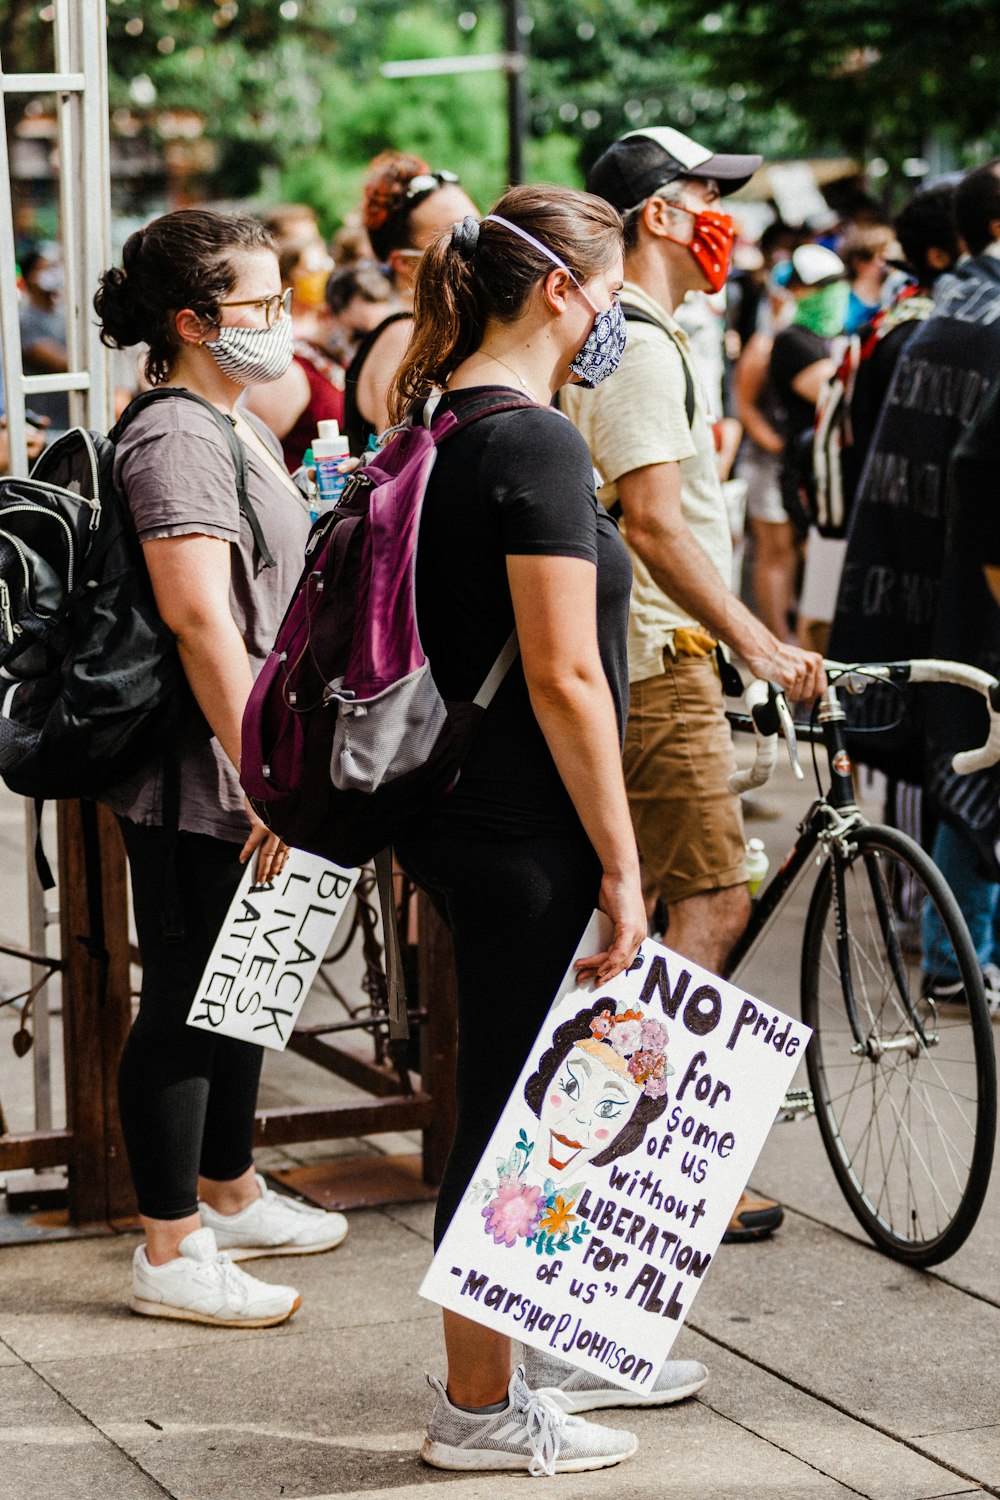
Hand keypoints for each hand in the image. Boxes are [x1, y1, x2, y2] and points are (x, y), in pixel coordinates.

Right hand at [240, 797, 288, 886]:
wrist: (265, 781)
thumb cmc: (272, 795)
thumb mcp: (279, 814)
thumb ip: (278, 828)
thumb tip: (274, 842)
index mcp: (289, 828)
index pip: (286, 851)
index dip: (281, 864)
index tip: (278, 873)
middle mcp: (283, 830)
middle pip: (277, 856)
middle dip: (271, 871)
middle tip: (266, 881)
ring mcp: (273, 829)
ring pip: (266, 854)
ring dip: (261, 868)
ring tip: (257, 877)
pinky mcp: (261, 825)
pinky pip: (252, 844)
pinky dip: (246, 852)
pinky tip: (242, 860)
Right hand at [574, 869, 646, 986]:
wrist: (620, 874)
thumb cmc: (614, 891)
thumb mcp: (610, 915)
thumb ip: (608, 930)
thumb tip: (594, 942)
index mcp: (635, 934)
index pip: (623, 960)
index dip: (609, 972)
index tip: (595, 978)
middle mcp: (638, 936)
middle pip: (621, 964)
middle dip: (601, 975)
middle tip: (584, 980)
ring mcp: (635, 932)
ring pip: (617, 960)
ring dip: (598, 967)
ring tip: (581, 970)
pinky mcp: (629, 927)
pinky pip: (619, 951)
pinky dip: (608, 961)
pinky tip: (598, 967)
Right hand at [744, 639, 825, 701]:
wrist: (762, 649)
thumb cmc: (778, 656)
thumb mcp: (800, 660)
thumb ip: (810, 676)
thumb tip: (813, 697)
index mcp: (816, 660)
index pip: (821, 688)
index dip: (813, 697)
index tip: (807, 700)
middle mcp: (809, 665)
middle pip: (809, 694)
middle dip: (798, 696)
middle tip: (789, 688)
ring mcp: (799, 672)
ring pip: (798, 696)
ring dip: (789, 695)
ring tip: (782, 684)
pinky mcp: (788, 678)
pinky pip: (789, 695)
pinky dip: (782, 694)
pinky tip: (778, 685)